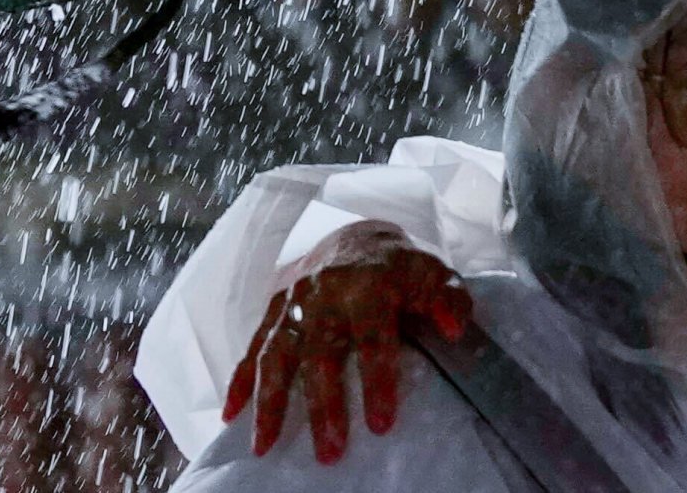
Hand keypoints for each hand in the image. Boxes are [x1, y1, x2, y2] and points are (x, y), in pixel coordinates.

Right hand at [226, 224, 476, 462]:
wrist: (355, 234)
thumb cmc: (399, 268)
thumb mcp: (433, 273)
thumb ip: (449, 298)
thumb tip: (456, 328)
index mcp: (369, 285)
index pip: (373, 338)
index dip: (377, 382)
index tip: (381, 425)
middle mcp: (325, 293)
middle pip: (320, 354)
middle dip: (323, 406)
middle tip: (329, 452)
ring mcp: (293, 303)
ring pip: (276, 354)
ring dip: (269, 402)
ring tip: (264, 446)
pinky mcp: (271, 311)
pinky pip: (251, 347)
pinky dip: (238, 382)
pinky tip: (230, 416)